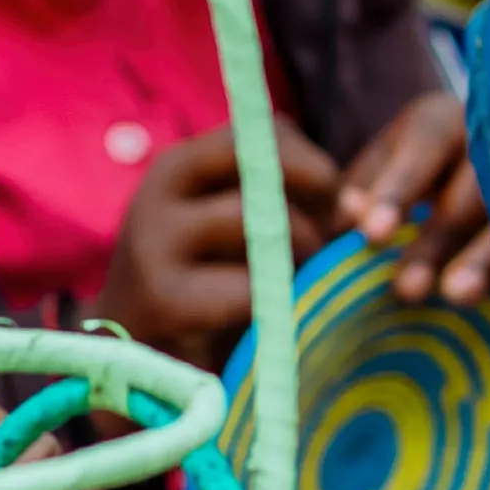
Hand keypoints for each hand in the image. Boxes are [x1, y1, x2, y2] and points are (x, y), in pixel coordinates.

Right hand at [96, 116, 344, 369]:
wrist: (128, 358)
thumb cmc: (199, 287)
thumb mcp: (234, 230)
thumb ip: (287, 204)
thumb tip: (360, 208)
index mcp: (178, 168)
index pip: (259, 132)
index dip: (309, 162)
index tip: (327, 202)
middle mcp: (158, 193)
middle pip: (263, 169)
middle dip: (312, 204)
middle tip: (322, 248)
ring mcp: (153, 244)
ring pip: (259, 224)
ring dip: (297, 256)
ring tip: (296, 285)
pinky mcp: (161, 298)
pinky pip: (247, 288)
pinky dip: (272, 304)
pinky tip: (266, 319)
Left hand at [333, 86, 489, 306]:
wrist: (489, 156)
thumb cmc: (419, 166)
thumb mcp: (386, 164)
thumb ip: (363, 188)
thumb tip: (346, 217)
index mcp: (440, 122)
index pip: (420, 148)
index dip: (396, 191)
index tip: (371, 235)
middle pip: (468, 190)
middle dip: (436, 240)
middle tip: (406, 288)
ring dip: (483, 260)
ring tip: (457, 295)